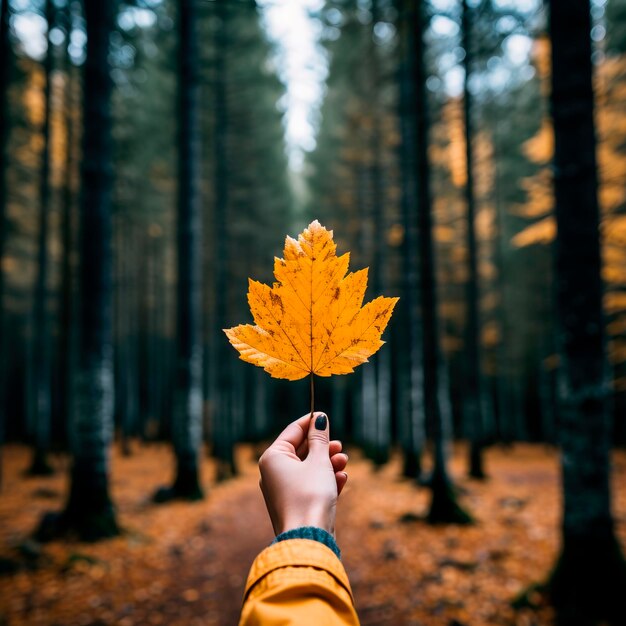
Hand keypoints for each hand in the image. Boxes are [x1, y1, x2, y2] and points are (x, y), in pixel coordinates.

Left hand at [259, 412, 348, 535]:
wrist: (309, 538)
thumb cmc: (311, 495)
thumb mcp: (318, 461)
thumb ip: (319, 439)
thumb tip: (319, 419)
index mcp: (273, 457)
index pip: (293, 431)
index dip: (311, 423)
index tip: (326, 416)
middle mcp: (273, 472)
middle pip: (301, 450)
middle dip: (323, 447)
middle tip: (339, 445)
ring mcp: (283, 489)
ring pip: (308, 467)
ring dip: (327, 463)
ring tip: (343, 461)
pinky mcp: (295, 503)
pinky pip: (310, 484)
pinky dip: (325, 479)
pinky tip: (341, 478)